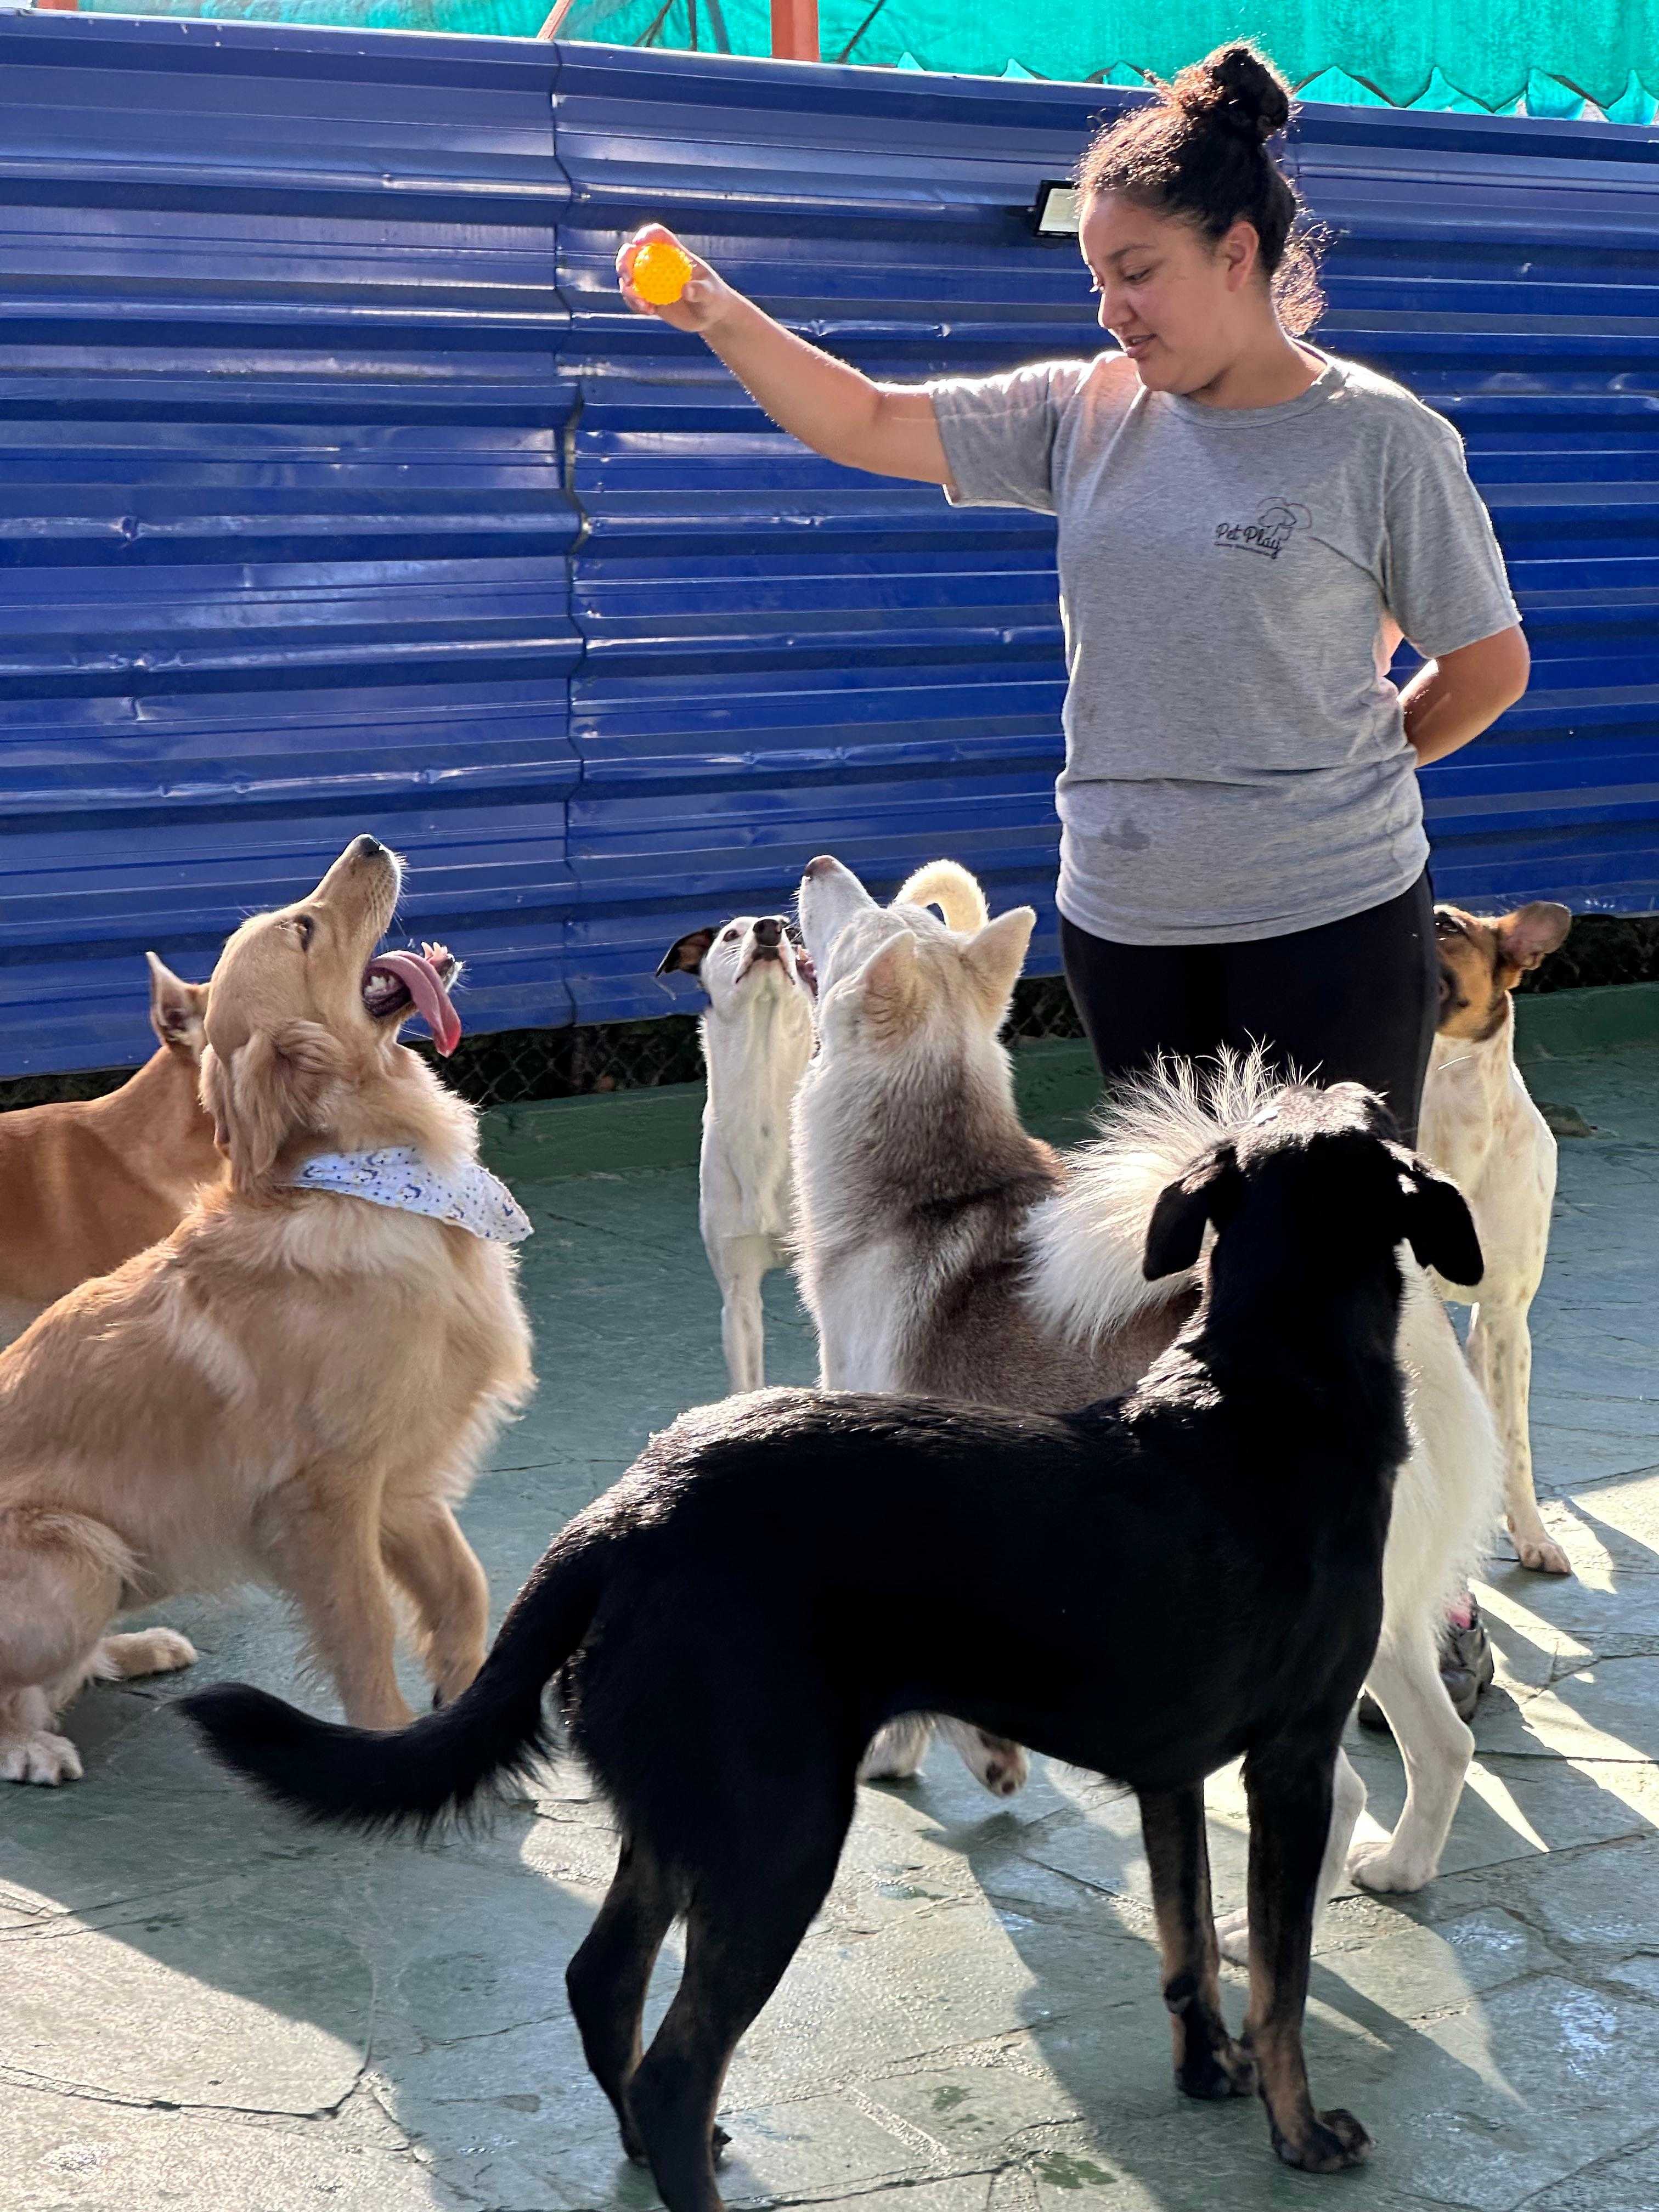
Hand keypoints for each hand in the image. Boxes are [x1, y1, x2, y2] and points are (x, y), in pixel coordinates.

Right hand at [616, 224, 735, 334]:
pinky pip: (634, 298)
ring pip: (629, 277)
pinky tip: (648, 311)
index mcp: (674, 252)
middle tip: (627, 278)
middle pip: (633, 253)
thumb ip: (700, 291)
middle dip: (623, 261)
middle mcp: (659, 264)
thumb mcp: (710, 295)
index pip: (657, 236)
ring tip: (641, 304)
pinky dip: (635, 304)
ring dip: (627, 289)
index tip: (639, 243)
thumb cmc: (714, 299)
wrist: (710, 317)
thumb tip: (685, 289)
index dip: (646, 234)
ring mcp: (652, 281)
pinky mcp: (649, 298)